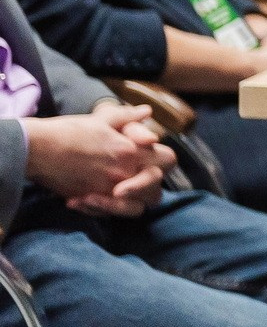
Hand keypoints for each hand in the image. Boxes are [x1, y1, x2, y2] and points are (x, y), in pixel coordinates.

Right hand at [22, 107, 173, 211]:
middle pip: (156, 193)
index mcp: (133, 151)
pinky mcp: (89, 202)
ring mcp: (107, 191)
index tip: (150, 159)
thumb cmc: (70, 130)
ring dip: (128, 204)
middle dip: (149, 188)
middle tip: (132, 181)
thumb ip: (128, 118)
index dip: (163, 162)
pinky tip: (91, 197)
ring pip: (135, 210)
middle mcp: (124, 174)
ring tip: (114, 193)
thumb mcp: (103, 119)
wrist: (38, 148)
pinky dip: (104, 209)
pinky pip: (107, 214)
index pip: (169, 162)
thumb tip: (147, 112)